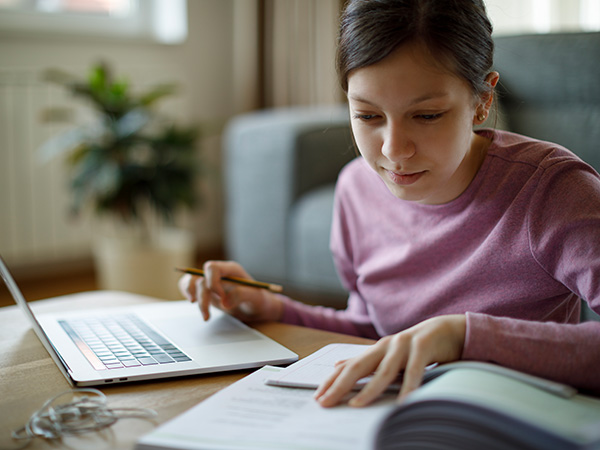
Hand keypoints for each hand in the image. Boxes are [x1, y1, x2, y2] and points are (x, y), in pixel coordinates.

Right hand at [178, 260, 283, 322]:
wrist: (257, 308)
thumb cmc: (259, 300)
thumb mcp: (256, 298)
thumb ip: (242, 295)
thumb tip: (224, 302)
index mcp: (231, 270)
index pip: (213, 268)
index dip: (212, 282)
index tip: (220, 298)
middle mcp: (220, 273)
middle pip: (200, 278)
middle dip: (201, 297)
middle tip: (207, 315)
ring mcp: (212, 281)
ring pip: (192, 281)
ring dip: (193, 297)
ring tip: (204, 315)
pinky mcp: (207, 290)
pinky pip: (190, 286)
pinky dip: (188, 293)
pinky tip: (194, 303)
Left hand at [314, 314, 465, 406]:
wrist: (448, 330)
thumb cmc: (416, 347)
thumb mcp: (388, 355)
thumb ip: (365, 362)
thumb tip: (337, 365)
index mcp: (376, 350)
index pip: (349, 367)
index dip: (332, 382)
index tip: (318, 398)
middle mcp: (386, 346)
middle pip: (359, 367)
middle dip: (340, 385)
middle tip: (326, 402)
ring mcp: (404, 345)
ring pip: (384, 370)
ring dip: (370, 389)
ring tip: (356, 405)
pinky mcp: (423, 346)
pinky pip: (415, 370)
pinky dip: (408, 387)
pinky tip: (403, 403)